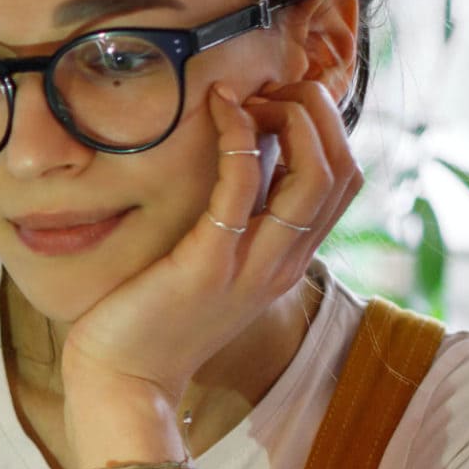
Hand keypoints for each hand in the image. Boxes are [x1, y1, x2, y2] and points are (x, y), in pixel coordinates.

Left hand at [56, 78, 363, 405]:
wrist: (125, 380)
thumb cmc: (155, 317)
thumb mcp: (213, 265)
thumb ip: (236, 221)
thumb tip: (242, 156)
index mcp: (288, 261)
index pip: (343, 182)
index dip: (326, 128)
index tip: (280, 101)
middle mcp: (283, 263)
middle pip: (343, 172)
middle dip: (319, 114)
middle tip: (271, 88)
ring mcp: (252, 265)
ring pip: (315, 177)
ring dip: (292, 118)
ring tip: (251, 93)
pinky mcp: (209, 263)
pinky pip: (243, 186)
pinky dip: (240, 138)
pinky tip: (219, 109)